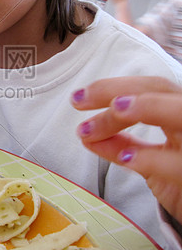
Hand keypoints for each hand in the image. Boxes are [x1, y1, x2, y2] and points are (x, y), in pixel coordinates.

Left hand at [71, 76, 181, 222]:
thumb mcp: (151, 162)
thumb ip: (124, 146)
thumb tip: (86, 134)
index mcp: (180, 114)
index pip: (151, 87)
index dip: (113, 87)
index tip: (78, 98)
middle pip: (164, 90)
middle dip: (122, 91)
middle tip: (81, 102)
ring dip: (149, 108)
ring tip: (117, 109)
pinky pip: (181, 163)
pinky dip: (154, 159)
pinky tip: (127, 158)